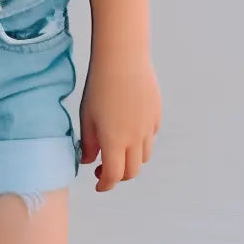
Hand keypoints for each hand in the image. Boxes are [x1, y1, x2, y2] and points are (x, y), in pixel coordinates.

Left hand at [79, 53, 160, 191]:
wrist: (122, 58)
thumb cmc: (99, 85)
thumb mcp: (86, 116)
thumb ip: (88, 143)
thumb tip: (88, 161)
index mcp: (115, 141)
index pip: (113, 176)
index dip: (105, 185)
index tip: (98, 184)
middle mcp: (135, 138)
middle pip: (131, 171)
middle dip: (118, 176)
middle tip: (103, 169)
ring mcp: (149, 127)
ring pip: (144, 156)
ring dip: (131, 160)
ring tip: (116, 149)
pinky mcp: (156, 115)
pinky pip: (151, 138)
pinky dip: (140, 143)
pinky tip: (128, 130)